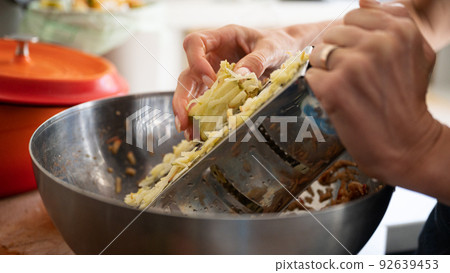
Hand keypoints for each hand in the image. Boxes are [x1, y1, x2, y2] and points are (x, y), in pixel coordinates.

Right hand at [173, 24, 298, 134]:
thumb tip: (240, 76)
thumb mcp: (271, 48)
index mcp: (222, 38)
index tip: (210, 81)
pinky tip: (199, 130)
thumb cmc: (276, 43)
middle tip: (184, 118)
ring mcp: (213, 72)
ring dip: (188, 112)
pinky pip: (205, 101)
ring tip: (189, 131)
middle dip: (183, 97)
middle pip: (188, 73)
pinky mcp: (218, 88)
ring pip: (191, 91)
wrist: (285, 51)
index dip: (196, 61)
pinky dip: (201, 116)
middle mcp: (212, 56)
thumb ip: (257, 60)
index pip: (195, 43)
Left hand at [306, 1, 441, 194]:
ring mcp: (354, 65)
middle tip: (353, 78)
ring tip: (346, 89)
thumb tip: (363, 0)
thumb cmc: (407, 99)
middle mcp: (377, 43)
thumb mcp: (417, 52)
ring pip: (318, 53)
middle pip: (332, 34)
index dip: (352, 39)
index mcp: (399, 30)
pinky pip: (311, 76)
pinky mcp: (334, 87)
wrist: (405, 143)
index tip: (361, 59)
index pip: (353, 16)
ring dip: (326, 71)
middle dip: (337, 54)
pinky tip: (338, 100)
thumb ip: (395, 20)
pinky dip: (319, 88)